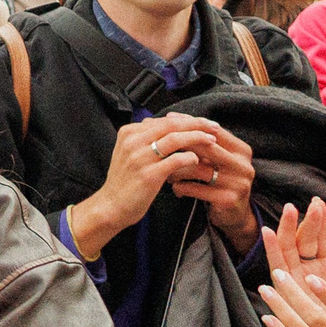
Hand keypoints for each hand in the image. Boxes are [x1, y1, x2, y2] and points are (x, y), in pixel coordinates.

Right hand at [71, 113, 245, 259]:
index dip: (186, 120)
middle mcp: (133, 141)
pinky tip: (198, 160)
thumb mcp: (130, 153)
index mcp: (128, 132)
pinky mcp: (149, 174)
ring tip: (212, 140)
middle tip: (214, 126)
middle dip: (196, 123)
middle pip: (171, 124)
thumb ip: (146, 139)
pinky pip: (176, 160)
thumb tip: (171, 126)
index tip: (203, 123)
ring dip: (197, 137)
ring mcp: (140, 157)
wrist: (111, 206)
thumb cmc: (125, 181)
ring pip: (175, 138)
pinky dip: (190, 158)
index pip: (164, 120)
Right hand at [261, 198, 325, 297]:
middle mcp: (310, 270)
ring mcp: (297, 278)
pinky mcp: (286, 289)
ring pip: (288, 248)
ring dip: (287, 228)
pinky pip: (277, 266)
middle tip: (311, 203)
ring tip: (290, 209)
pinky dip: (271, 249)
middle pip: (304, 240)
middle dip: (306, 220)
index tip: (319, 203)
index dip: (321, 221)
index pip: (323, 238)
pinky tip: (268, 232)